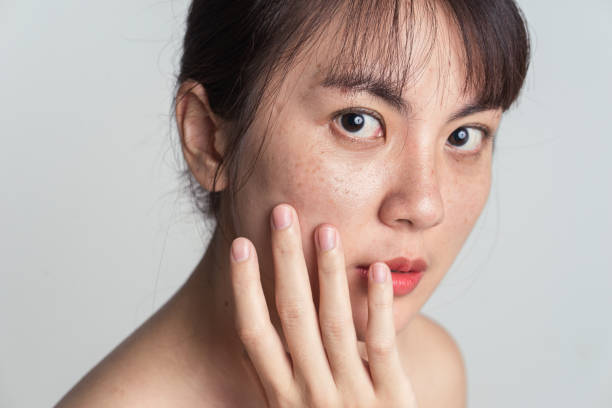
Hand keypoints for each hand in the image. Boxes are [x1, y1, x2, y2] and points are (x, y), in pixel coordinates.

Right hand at [229, 204, 417, 407]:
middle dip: (285, 261)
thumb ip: (284, 376)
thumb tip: (265, 326)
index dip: (246, 287)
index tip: (241, 245)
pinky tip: (379, 271)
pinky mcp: (392, 402)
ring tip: (326, 229)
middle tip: (282, 213)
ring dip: (329, 273)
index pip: (255, 332)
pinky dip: (379, 307)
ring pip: (335, 324)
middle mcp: (310, 394)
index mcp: (282, 396)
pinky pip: (382, 347)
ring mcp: (351, 398)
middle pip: (293, 316)